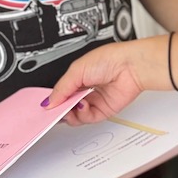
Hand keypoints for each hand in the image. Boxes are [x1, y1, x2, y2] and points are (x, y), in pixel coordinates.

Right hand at [44, 39, 159, 124]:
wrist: (131, 67)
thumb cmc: (111, 59)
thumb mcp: (77, 70)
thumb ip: (61, 87)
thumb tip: (49, 101)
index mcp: (79, 77)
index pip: (61, 92)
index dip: (53, 100)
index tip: (45, 105)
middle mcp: (86, 89)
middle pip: (67, 106)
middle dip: (59, 109)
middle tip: (53, 109)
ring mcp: (94, 100)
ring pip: (75, 115)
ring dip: (69, 113)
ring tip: (69, 106)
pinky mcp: (103, 110)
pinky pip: (87, 118)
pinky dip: (82, 115)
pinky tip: (82, 105)